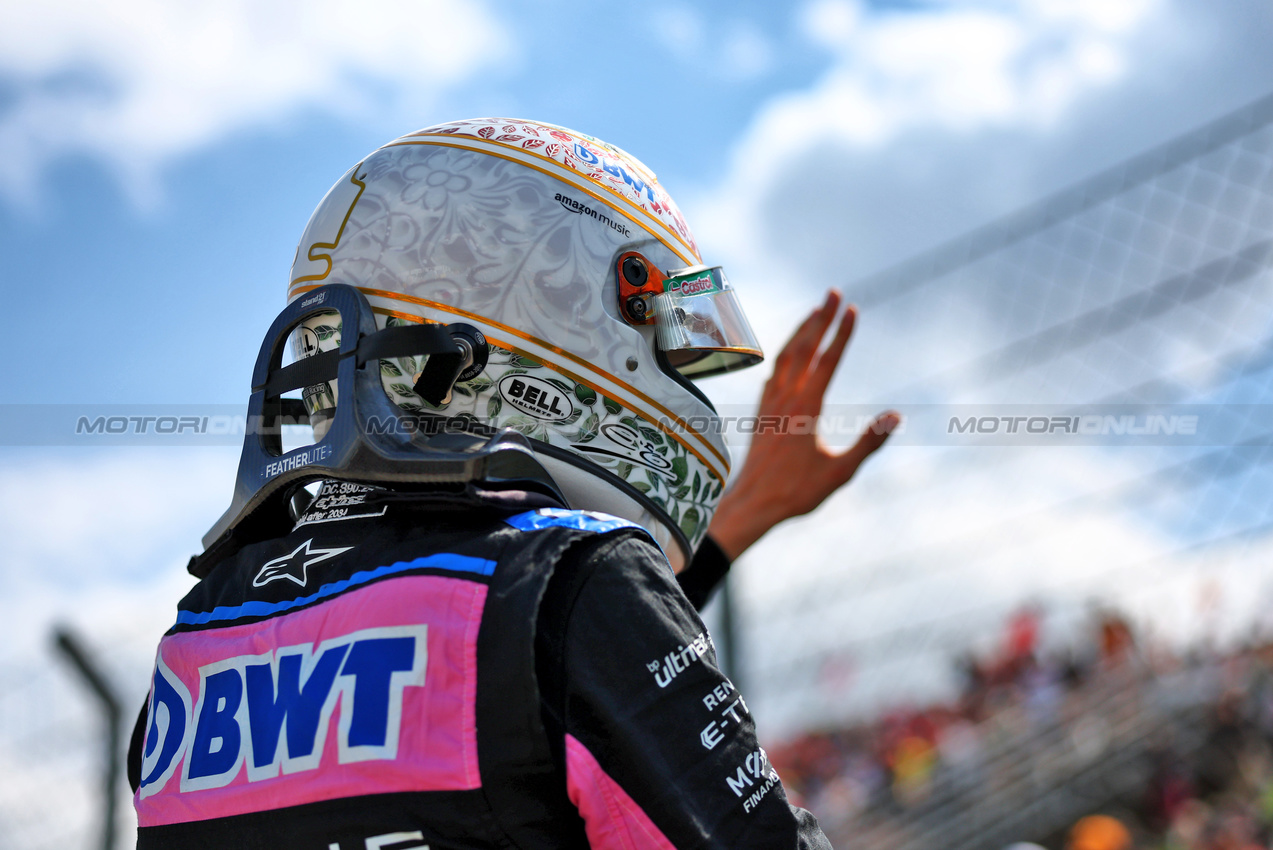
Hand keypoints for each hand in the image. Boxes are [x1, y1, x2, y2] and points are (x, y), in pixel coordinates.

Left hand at [708, 290, 898, 560]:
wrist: (753, 503)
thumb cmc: (798, 492)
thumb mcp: (841, 471)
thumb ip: (869, 443)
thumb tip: (896, 417)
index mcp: (806, 408)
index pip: (828, 361)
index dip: (841, 334)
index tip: (852, 309)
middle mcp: (785, 398)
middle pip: (805, 348)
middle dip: (820, 318)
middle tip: (833, 292)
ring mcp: (770, 402)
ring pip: (785, 356)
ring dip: (801, 331)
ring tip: (815, 312)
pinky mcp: (762, 411)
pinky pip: (773, 372)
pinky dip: (785, 353)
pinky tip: (790, 352)